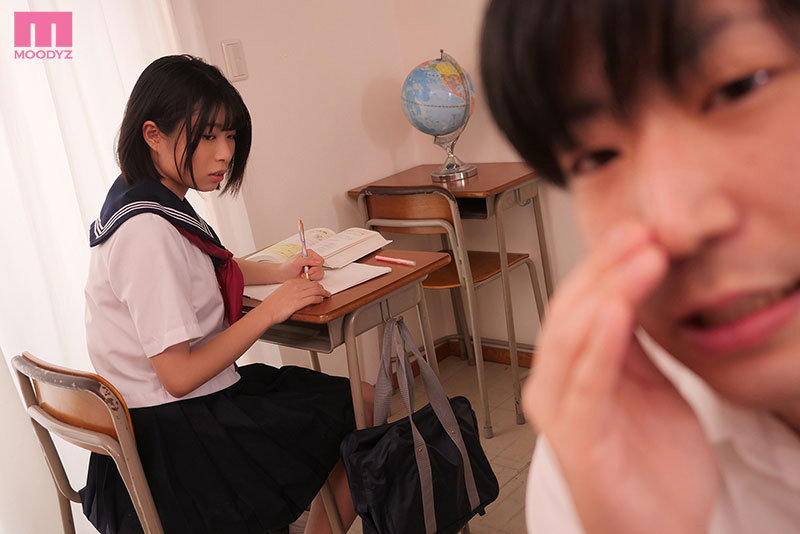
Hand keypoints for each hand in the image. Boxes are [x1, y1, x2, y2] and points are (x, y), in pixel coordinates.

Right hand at [258, 277, 329, 323]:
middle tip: (325, 291)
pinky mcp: (298, 302)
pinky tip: (321, 300)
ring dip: (323, 293)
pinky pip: (313, 298)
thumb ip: (291, 290)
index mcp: (290, 282)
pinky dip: (319, 299)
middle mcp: (295, 286)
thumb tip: (298, 293)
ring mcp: (297, 294)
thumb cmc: (272, 304)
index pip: (307, 281)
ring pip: (315, 290)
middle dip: (321, 288)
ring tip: (326, 295)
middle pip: (313, 284)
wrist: (267, 311)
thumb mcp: (282, 292)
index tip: (318, 287)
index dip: (315, 284)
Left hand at [279, 249, 324, 280]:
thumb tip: (319, 262)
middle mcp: (313, 260)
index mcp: (310, 254)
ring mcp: (313, 268)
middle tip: (304, 273)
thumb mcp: (297, 261)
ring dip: (312, 276)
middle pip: (321, 267)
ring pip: (320, 273)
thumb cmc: (288, 266)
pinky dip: (311, 279)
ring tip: (303, 276)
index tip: (308, 269)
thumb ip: (308, 260)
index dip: (316, 266)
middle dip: (313, 272)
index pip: (320, 260)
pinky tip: (304, 278)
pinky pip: (317, 278)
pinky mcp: (312, 275)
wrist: (283, 275)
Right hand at [524, 221, 717, 533]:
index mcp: (569, 373)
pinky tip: (620, 308)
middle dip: (604, 267)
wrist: (658, 532)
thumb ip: (634, 344)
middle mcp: (554, 388)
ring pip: (572, 338)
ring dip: (608, 291)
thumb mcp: (649, 387)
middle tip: (640, 231)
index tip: (637, 229)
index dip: (603, 263)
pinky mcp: (580, 442)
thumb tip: (636, 288)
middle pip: (569, 312)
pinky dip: (601, 341)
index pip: (577, 304)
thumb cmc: (652, 469)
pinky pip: (587, 383)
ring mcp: (563, 415)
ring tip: (641, 256)